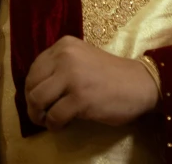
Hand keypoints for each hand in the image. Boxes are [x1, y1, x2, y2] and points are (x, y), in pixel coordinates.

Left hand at [25, 35, 158, 131]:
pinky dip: (54, 125)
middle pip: (32, 84)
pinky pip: (54, 116)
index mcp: (64, 45)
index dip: (32, 88)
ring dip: (40, 116)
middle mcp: (65, 56)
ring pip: (37, 100)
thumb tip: (35, 89)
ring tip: (50, 120)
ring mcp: (72, 76)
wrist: (139, 84)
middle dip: (32, 104)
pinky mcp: (80, 98)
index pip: (34, 68)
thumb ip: (60, 66)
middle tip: (42, 115)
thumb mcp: (81, 58)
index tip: (40, 101)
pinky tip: (63, 125)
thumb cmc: (110, 74)